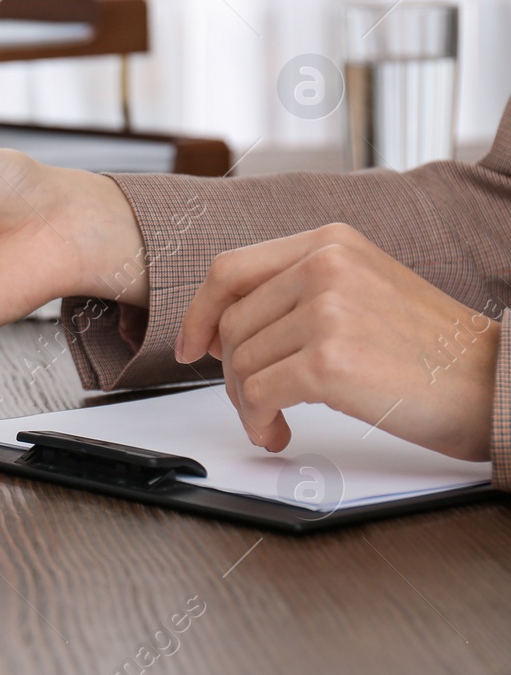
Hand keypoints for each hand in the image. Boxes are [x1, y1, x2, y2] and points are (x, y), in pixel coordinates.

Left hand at [176, 223, 497, 460]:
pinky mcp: (329, 361)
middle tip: (255, 399)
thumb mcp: (362, 291)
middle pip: (231, 323)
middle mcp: (326, 266)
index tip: (193, 345)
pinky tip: (279, 431)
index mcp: (331, 243)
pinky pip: (257, 393)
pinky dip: (259, 420)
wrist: (495, 384)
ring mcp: (327, 311)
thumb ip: (296, 292)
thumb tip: (218, 326)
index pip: (231, 269)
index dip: (201, 312)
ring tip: (274, 418)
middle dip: (232, 371)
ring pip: (239, 361)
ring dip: (248, 402)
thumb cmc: (432, 350)